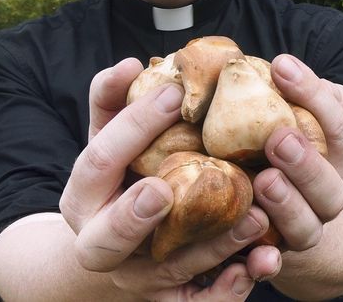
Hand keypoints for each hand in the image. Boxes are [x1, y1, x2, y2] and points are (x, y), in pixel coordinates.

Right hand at [60, 58, 274, 299]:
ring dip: (212, 245)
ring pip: (170, 270)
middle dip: (131, 219)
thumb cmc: (121, 177)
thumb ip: (113, 102)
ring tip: (253, 216)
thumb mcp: (109, 139)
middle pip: (106, 243)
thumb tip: (129, 65)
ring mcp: (139, 278)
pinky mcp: (173, 299)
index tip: (171, 96)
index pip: (98, 162)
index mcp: (85, 198)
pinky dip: (228, 289)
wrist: (116, 246)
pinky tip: (257, 263)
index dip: (131, 129)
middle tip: (163, 190)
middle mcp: (103, 245)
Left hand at [247, 54, 342, 259]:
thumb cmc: (289, 158)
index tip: (281, 65)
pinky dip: (267, 265)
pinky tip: (260, 258)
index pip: (336, 121)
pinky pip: (274, 267)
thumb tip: (279, 67)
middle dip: (307, 161)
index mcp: (334, 155)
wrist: (299, 235)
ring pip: (307, 227)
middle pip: (329, 184)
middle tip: (279, 137)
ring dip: (289, 205)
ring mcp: (304, 231)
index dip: (313, 93)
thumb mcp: (302, 123)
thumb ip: (299, 97)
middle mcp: (326, 195)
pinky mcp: (276, 259)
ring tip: (265, 181)